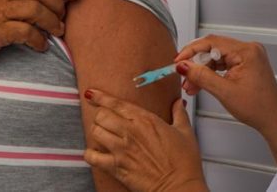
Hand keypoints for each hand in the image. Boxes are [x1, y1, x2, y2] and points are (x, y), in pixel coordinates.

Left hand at [83, 90, 207, 191]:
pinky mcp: (116, 167)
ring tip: (103, 135)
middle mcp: (130, 131)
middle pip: (101, 115)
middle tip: (106, 121)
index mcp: (146, 120)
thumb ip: (179, 113)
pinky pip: (92, 156)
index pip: (116, 103)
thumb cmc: (184, 163)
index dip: (100, 97)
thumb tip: (179, 102)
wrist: (180, 187)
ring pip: (95, 131)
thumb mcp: (185, 133)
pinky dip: (90, 154)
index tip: (91, 94)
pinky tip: (96, 153)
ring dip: (97, 132)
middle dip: (101, 116)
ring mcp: (121, 149)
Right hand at [174, 35, 276, 138]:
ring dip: (202, 71)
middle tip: (184, 77)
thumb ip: (201, 76)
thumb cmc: (258, 108)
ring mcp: (248, 56)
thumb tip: (183, 65)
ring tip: (192, 85)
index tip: (178, 61)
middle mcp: (249, 50)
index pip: (211, 42)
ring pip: (215, 57)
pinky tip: (201, 84)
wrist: (273, 120)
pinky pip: (222, 63)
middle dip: (196, 64)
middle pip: (212, 49)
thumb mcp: (224, 92)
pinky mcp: (245, 63)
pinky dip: (210, 73)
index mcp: (247, 52)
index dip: (191, 51)